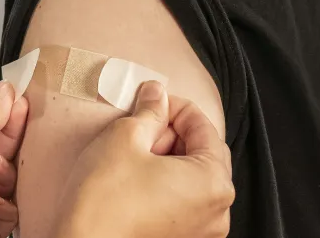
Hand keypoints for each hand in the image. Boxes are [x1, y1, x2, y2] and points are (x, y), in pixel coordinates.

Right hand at [55, 81, 234, 237]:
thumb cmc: (103, 201)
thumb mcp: (124, 138)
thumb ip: (149, 111)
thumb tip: (157, 95)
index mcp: (214, 182)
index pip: (204, 127)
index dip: (176, 107)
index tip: (153, 100)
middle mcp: (217, 211)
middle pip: (203, 154)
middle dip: (173, 134)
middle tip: (141, 126)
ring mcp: (201, 232)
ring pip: (192, 179)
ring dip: (169, 158)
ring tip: (136, 152)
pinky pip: (183, 202)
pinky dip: (166, 184)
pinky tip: (137, 177)